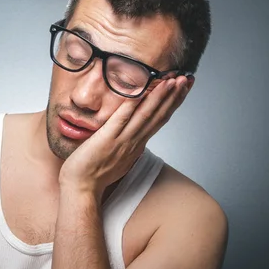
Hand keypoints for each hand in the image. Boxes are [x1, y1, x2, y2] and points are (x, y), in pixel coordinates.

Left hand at [58, 75, 192, 198]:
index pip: (159, 120)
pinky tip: (141, 89)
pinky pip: (122, 118)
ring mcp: (122, 140)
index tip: (182, 88)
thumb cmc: (94, 174)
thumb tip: (132, 133)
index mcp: (136, 144)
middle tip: (186, 79)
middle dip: (174, 96)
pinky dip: (133, 103)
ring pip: (146, 115)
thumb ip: (126, 143)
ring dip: (160, 96)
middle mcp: (134, 141)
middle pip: (159, 115)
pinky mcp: (107, 138)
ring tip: (173, 81)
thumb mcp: (117, 156)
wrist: (82, 189)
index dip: (173, 103)